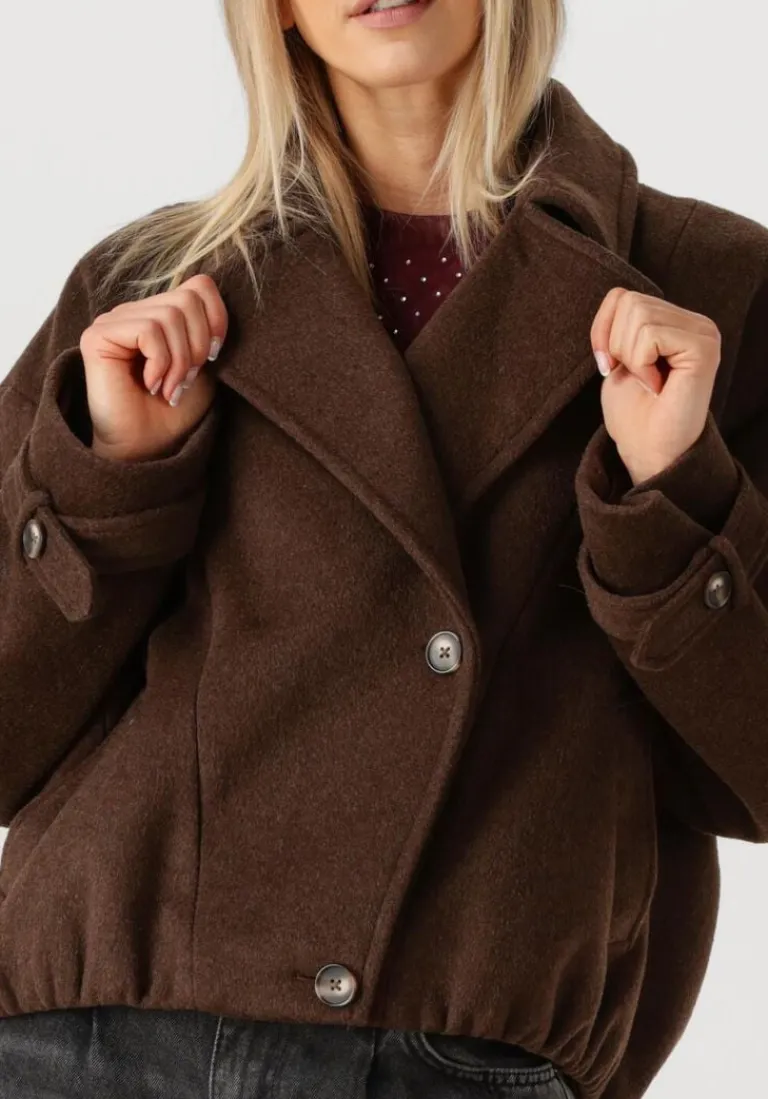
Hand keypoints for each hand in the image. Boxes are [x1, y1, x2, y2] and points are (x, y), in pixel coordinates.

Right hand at [79, 274, 227, 461]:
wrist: (147, 447)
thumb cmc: (175, 412)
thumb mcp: (203, 366)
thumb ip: (208, 331)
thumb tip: (217, 305)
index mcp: (160, 314)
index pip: (199, 285)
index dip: (216, 319)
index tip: (212, 358)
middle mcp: (135, 312)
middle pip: (187, 298)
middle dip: (198, 345)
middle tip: (187, 379)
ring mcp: (114, 321)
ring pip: (170, 315)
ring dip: (180, 361)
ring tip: (170, 388)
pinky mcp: (98, 336)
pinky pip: (148, 331)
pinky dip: (160, 363)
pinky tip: (152, 385)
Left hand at [590, 288, 721, 484]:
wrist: (647, 450)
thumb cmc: (633, 411)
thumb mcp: (616, 358)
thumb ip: (619, 325)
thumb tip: (618, 296)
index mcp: (674, 321)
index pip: (621, 295)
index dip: (602, 330)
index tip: (609, 366)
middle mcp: (694, 321)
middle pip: (629, 302)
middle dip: (616, 345)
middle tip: (637, 378)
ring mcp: (703, 332)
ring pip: (638, 315)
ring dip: (630, 357)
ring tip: (649, 383)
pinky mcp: (704, 347)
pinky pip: (651, 334)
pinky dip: (641, 363)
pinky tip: (657, 386)